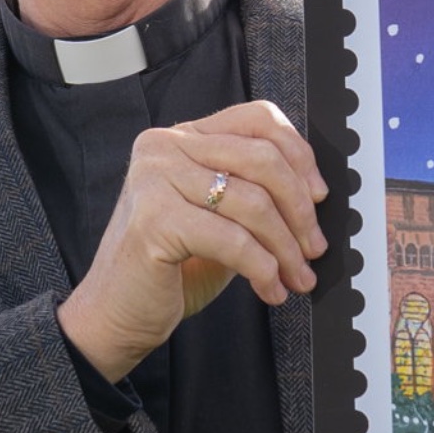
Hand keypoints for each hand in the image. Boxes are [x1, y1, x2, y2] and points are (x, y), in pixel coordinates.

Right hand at [57, 100, 327, 379]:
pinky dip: (262, 269)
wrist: (115, 314)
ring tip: (297, 276)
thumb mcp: (218, 217)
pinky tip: (270, 289)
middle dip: (301, 210)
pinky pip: (233, 240)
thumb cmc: (169, 268)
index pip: (257, 118)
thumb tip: (313, 193)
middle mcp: (164, 148)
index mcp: (181, 137)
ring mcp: (155, 180)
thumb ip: (252, 192)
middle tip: (314, 248)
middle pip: (263, 159)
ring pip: (254, 203)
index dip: (300, 156)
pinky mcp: (155, 220)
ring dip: (287, 248)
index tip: (318, 196)